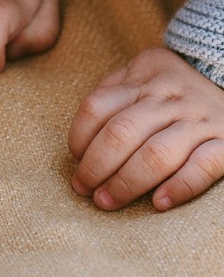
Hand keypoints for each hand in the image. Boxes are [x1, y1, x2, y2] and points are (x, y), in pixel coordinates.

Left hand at [69, 46, 223, 210]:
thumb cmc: (178, 88)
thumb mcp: (146, 73)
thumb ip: (116, 91)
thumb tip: (83, 131)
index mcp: (146, 79)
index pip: (98, 106)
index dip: (79, 137)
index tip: (76, 159)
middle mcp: (171, 98)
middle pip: (122, 132)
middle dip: (95, 166)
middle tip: (83, 188)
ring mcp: (199, 122)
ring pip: (155, 154)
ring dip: (126, 182)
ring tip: (107, 201)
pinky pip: (201, 168)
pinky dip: (178, 187)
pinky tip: (157, 203)